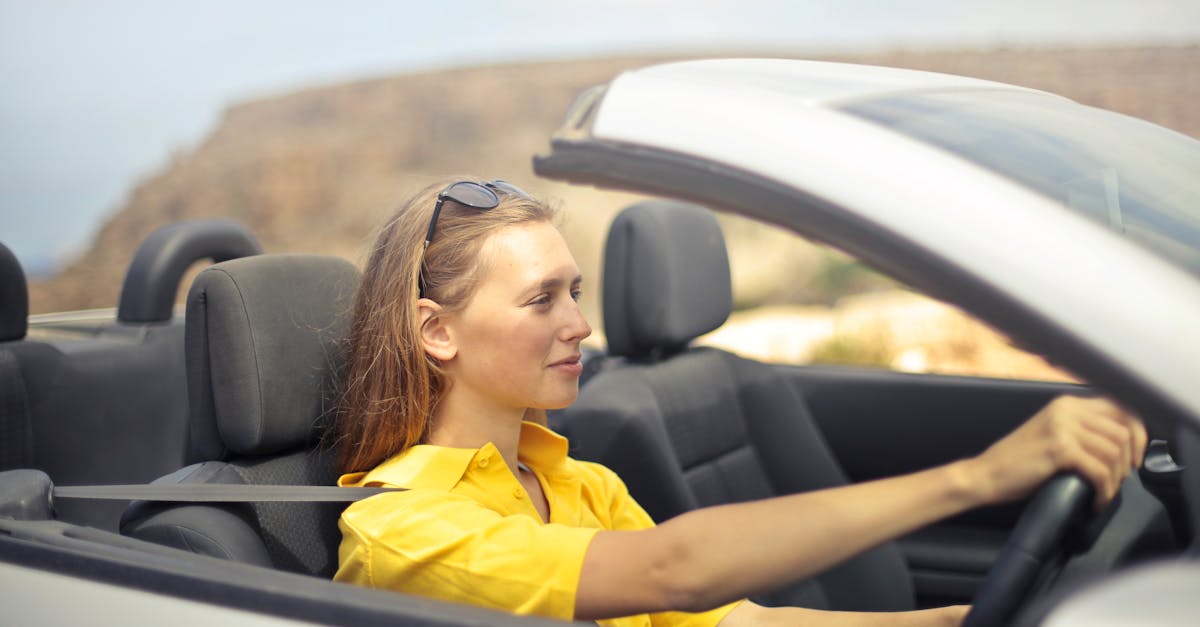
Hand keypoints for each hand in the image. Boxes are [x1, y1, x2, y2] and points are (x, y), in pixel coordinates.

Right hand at [964, 395, 1146, 509]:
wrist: (985, 474)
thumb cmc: (1018, 463)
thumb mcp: (1052, 435)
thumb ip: (1081, 431)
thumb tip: (1122, 445)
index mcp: (1066, 404)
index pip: (1121, 409)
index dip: (1138, 434)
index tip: (1135, 458)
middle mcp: (1066, 410)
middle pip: (1123, 431)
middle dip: (1128, 461)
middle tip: (1118, 480)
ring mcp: (1062, 428)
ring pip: (1114, 452)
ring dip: (1115, 479)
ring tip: (1103, 492)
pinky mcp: (1059, 450)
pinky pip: (1100, 471)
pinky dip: (1104, 491)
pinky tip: (1096, 501)